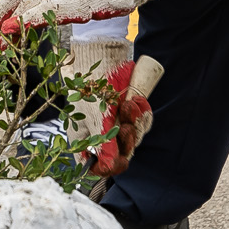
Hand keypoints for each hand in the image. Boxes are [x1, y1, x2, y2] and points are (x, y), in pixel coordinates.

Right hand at [89, 56, 162, 178]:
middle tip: (125, 125)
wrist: (102, 58)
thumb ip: (103, 147)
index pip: (98, 166)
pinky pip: (142, 121)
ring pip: (135, 138)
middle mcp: (102, 134)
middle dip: (127, 140)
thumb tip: (106, 169)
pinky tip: (134, 99)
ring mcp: (117, 122)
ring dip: (134, 122)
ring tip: (128, 104)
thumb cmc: (90, 89)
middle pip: (122, 154)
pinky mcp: (130, 111)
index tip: (119, 161)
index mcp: (86, 140)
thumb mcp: (96, 119)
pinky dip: (141, 112)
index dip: (109, 168)